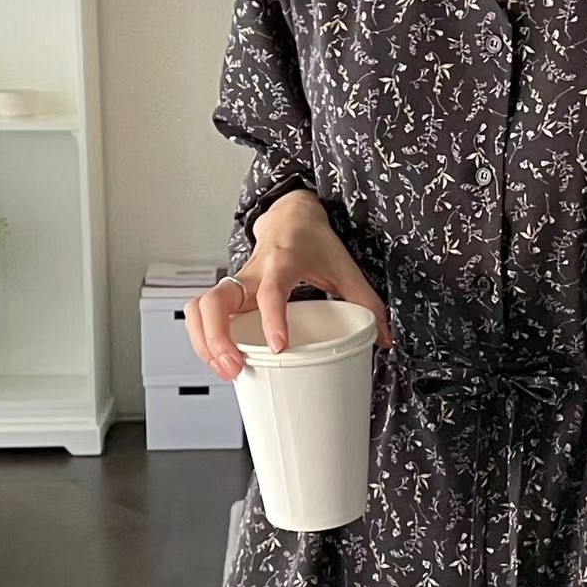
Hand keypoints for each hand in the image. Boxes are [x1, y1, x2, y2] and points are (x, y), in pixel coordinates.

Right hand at [185, 190, 393, 379]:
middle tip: (236, 368)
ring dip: (204, 343)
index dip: (272, 318)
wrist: (291, 217)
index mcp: (283, 263)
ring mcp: (235, 284)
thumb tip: (386, 338)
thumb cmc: (314, 242)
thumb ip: (367, 302)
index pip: (271, 290)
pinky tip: (219, 360)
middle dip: (218, 338)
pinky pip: (201, 314)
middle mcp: (251, 272)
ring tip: (225, 370)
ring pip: (200, 308)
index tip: (279, 347)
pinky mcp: (228, 294)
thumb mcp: (345, 268)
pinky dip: (202, 339)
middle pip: (216, 301)